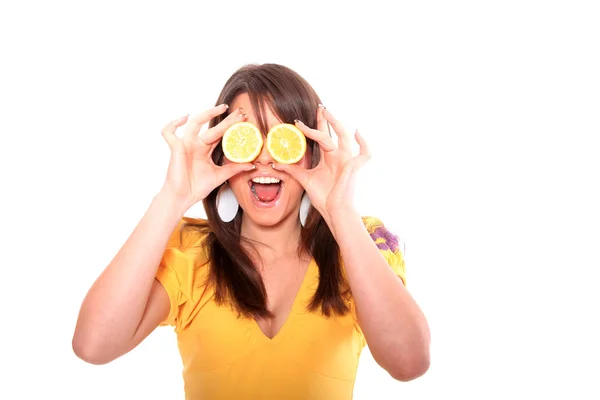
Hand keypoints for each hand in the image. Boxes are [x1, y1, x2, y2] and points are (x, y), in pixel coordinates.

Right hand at [160, 105, 253, 207]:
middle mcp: (197, 144)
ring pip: (195, 123)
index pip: (221, 134)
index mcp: (206, 149)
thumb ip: (234, 169)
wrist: (183, 197)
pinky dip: (173, 124)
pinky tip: (184, 118)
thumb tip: (251, 165)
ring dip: (208, 114)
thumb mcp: (220, 176)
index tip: (244, 119)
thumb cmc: (197, 187)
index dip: (232, 126)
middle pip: (213, 127)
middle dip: (227, 119)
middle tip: (241, 112)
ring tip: (222, 108)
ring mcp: (186, 145)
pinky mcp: (176, 149)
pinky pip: (169, 132)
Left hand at [273, 106, 370, 224]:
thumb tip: (275, 163)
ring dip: (336, 124)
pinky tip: (357, 132)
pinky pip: (364, 153)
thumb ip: (292, 170)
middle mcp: (338, 155)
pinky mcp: (353, 167)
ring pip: (343, 136)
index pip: (321, 137)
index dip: (312, 127)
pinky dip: (364, 143)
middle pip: (332, 132)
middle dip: (325, 119)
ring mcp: (346, 160)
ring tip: (326, 113)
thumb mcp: (304, 180)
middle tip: (319, 107)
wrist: (333, 211)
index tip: (298, 121)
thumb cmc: (324, 197)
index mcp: (328, 157)